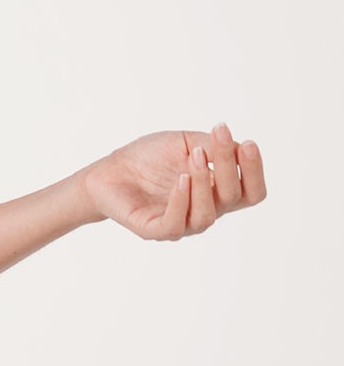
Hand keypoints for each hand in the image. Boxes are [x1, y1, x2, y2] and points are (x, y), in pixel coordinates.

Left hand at [81, 121, 265, 238]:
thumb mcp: (186, 143)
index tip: (247, 143)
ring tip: (195, 156)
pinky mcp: (155, 229)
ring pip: (207, 215)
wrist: (110, 169)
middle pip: (233, 197)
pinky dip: (181, 201)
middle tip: (218, 136)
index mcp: (217, 193)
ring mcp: (182, 223)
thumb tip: (240, 148)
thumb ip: (213, 146)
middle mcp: (205, 211)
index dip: (254, 171)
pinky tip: (181, 179)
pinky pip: (176, 224)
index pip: (251, 192)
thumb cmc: (150, 157)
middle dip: (229, 165)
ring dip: (205, 182)